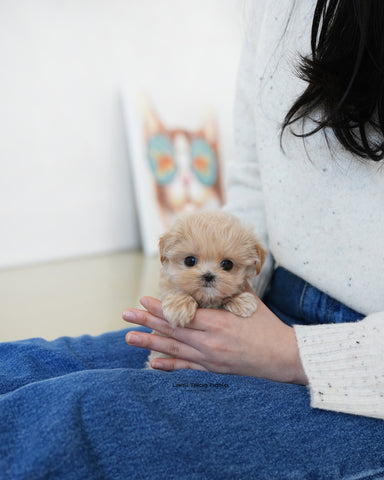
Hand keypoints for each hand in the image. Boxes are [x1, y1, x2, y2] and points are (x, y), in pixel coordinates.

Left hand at [122, 293, 307, 384]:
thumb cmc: (268, 327)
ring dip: (150, 343)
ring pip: (174, 350)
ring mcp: (210, 359)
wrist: (285, 357)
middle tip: (125, 316)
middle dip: (146, 322)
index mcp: (218, 323)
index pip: (182, 314)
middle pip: (172, 331)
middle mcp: (210, 342)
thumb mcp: (249, 303)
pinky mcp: (214, 370)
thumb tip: (219, 274)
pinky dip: (169, 366)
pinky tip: (152, 364)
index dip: (160, 308)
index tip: (142, 301)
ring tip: (129, 338)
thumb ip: (231, 290)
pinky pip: (186, 369)